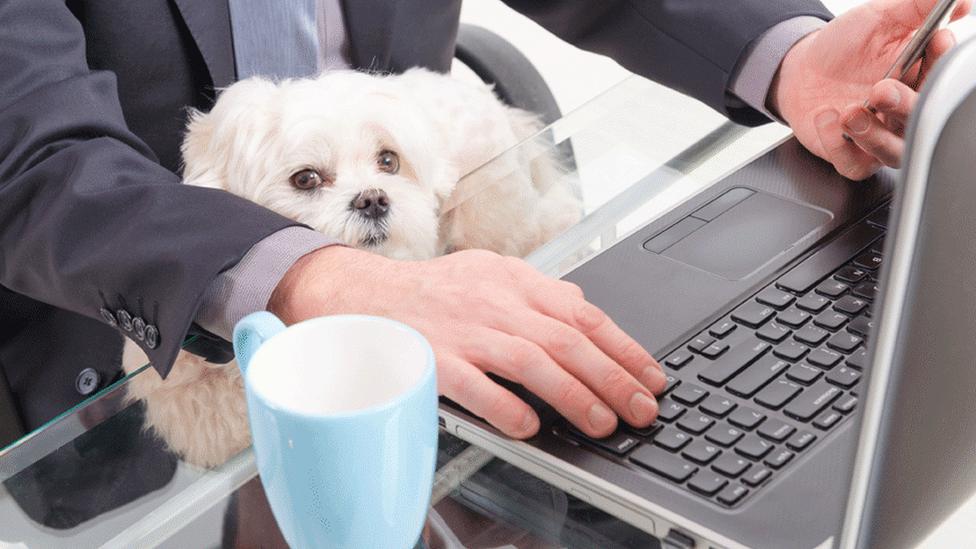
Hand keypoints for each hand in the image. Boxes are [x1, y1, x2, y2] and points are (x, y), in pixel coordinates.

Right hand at [268, 246, 666, 438]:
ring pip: (535, 362)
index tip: (651, 377)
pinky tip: (533, 428)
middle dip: (614, 378)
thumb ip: (536, 291)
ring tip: (603, 423)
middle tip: (642, 409)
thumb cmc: (429, 291)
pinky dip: (510, 409)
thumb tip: (582, 302)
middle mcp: (496, 303)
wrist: (361, 295)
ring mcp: (465, 331)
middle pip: (569, 340)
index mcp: (515, 281)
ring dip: (576, 396)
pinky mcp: (435, 359)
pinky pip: (479, 387)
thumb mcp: (489, 273)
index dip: (624, 349)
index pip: (584, 314)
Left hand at [771, 0, 971, 179]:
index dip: (941, 64)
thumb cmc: (844, 46)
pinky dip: (839, 147)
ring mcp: (879, 136)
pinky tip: (826, 118)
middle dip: (906, 107)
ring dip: (874, 135)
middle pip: (922, 124)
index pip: (942, 79)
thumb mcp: (881, 17)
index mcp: (920, 80)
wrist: (799, 69)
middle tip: (882, 89)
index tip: (935, 42)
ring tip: (850, 112)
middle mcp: (903, 113)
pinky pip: (854, 165)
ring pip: (894, 154)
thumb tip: (961, 2)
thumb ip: (918, 7)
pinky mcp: (849, 154)